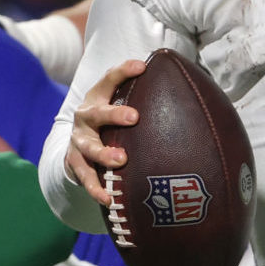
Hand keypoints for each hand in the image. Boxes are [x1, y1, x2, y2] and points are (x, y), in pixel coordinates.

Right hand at [66, 59, 145, 206]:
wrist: (76, 145)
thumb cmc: (109, 121)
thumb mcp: (118, 104)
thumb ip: (143, 97)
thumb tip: (190, 89)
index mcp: (98, 97)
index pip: (109, 79)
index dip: (124, 71)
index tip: (142, 66)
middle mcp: (85, 117)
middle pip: (97, 113)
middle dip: (115, 114)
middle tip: (134, 117)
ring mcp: (78, 141)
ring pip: (89, 148)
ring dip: (104, 154)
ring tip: (122, 161)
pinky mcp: (74, 163)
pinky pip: (85, 178)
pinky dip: (96, 189)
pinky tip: (108, 198)